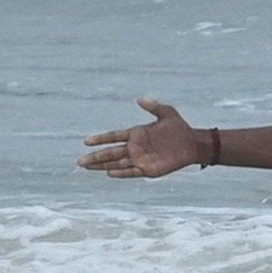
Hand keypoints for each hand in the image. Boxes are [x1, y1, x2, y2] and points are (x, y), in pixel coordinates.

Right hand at [81, 100, 206, 179]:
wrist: (192, 144)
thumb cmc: (179, 128)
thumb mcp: (167, 113)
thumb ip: (153, 106)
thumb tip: (139, 99)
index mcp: (136, 133)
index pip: (114, 137)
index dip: (100, 139)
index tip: (86, 141)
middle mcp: (135, 147)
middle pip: (110, 152)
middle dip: (95, 156)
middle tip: (79, 161)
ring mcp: (140, 159)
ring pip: (116, 163)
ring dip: (102, 165)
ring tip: (87, 167)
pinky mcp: (148, 170)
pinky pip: (131, 172)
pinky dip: (121, 173)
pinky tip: (109, 173)